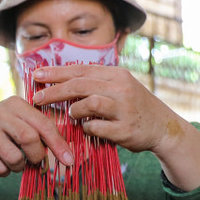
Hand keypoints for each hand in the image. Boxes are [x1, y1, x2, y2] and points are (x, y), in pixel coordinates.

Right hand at [0, 96, 72, 176]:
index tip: (69, 160)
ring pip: (15, 157)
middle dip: (37, 156)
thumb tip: (69, 151)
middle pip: (29, 138)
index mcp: (16, 103)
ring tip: (16, 161)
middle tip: (36, 161)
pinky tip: (1, 163)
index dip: (58, 144)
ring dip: (20, 166)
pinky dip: (5, 171)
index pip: (43, 124)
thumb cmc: (5, 127)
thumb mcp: (21, 119)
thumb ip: (42, 128)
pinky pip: (0, 168)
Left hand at [31, 63, 199, 189]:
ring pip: (88, 103)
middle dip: (54, 91)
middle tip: (37, 98)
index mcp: (116, 75)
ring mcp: (124, 108)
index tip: (36, 76)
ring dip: (74, 111)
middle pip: (80, 85)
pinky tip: (88, 128)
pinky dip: (87, 128)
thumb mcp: (118, 88)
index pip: (80, 70)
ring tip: (72, 115)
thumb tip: (58, 81)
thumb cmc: (133, 108)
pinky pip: (96, 127)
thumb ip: (94, 84)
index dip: (56, 73)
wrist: (164, 127)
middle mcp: (121, 88)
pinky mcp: (126, 129)